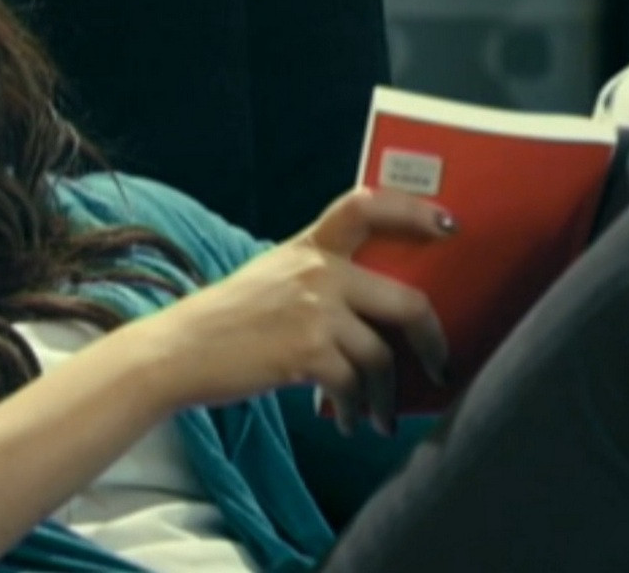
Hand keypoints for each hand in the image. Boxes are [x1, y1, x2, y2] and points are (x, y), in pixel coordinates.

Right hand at [140, 188, 453, 435]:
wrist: (178, 351)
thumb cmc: (226, 322)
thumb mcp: (271, 278)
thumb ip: (318, 280)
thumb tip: (373, 315)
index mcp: (309, 247)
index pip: (367, 206)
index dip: (415, 211)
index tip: (450, 226)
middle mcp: (318, 272)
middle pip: (406, 301)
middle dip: (432, 342)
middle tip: (439, 366)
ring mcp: (314, 311)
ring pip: (382, 356)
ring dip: (387, 396)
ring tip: (382, 417)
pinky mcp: (307, 351)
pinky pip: (354, 387)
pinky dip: (358, 411)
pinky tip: (351, 423)